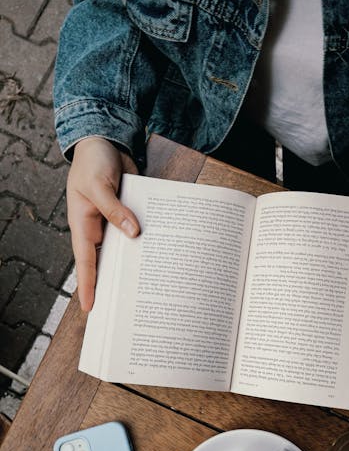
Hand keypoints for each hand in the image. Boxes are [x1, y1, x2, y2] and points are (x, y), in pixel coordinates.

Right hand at [66, 136, 140, 310]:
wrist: (105, 142)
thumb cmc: (93, 162)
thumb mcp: (99, 185)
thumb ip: (115, 210)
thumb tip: (133, 233)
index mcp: (83, 225)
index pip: (85, 261)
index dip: (87, 285)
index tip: (90, 308)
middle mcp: (98, 228)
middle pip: (106, 261)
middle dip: (114, 282)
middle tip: (125, 306)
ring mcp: (114, 222)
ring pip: (124, 248)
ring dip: (135, 262)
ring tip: (149, 287)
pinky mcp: (128, 214)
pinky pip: (137, 232)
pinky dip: (147, 241)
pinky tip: (162, 254)